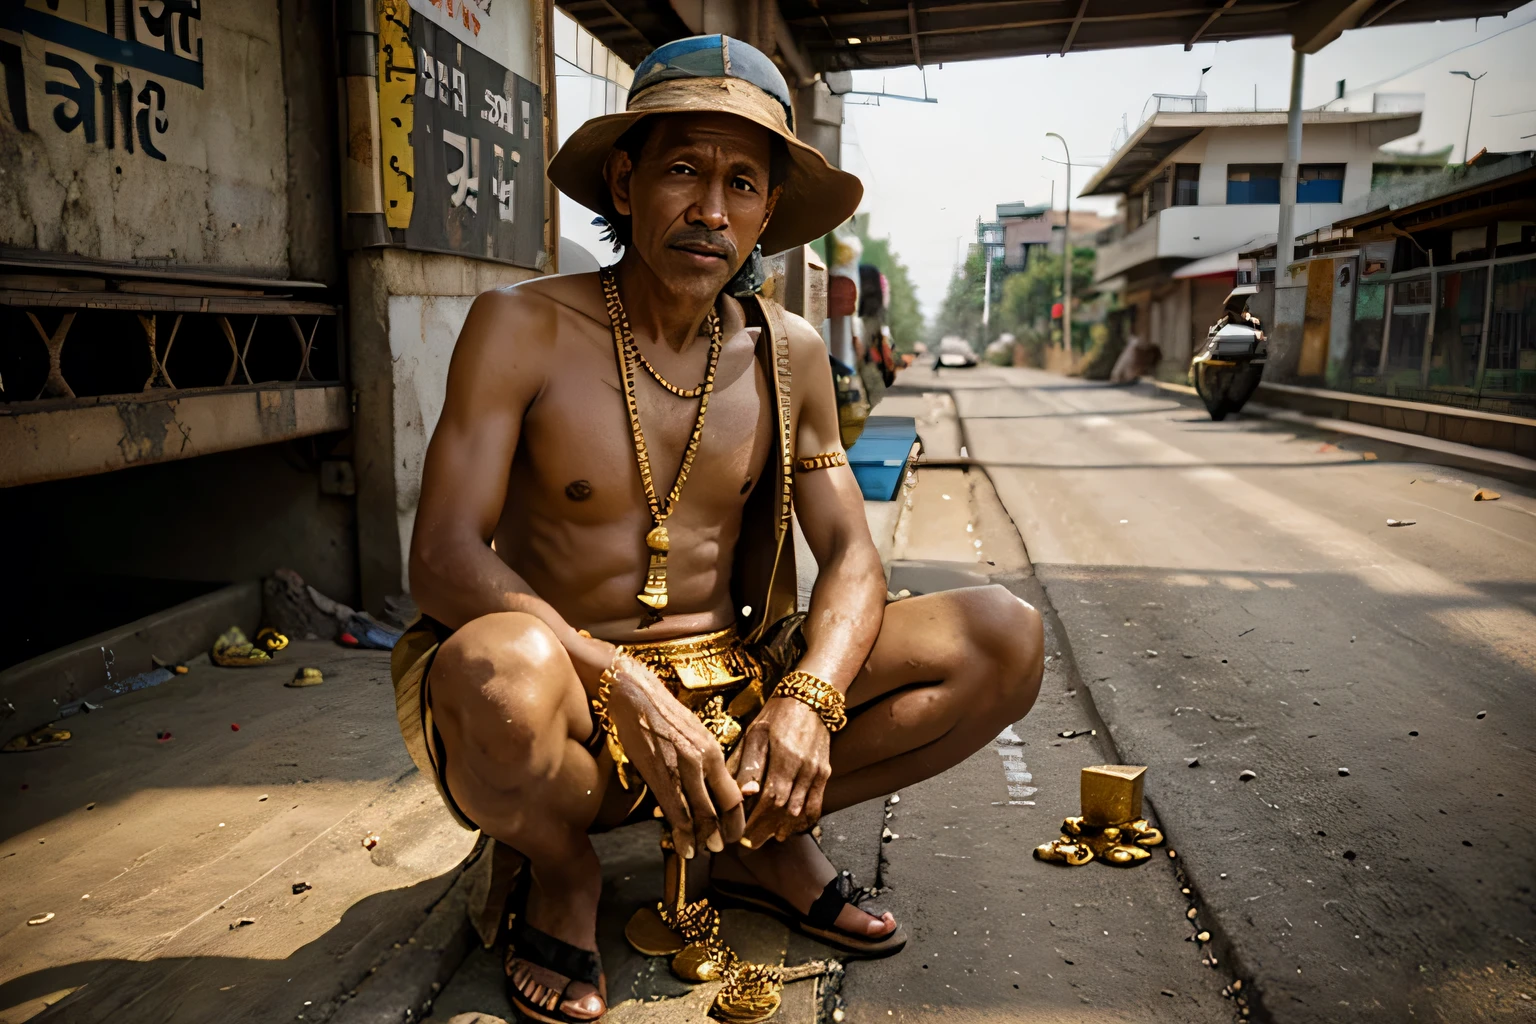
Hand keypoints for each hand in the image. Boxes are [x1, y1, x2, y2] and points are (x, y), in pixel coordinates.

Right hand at [603, 655, 744, 856]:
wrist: (636, 697)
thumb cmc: (667, 716)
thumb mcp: (697, 735)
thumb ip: (712, 763)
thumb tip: (735, 788)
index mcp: (713, 752)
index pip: (733, 795)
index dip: (736, 819)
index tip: (734, 832)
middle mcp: (701, 761)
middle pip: (717, 808)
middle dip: (719, 834)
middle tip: (719, 848)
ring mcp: (679, 768)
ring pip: (695, 813)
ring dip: (700, 837)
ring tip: (700, 851)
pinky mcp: (656, 773)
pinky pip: (672, 809)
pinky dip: (679, 831)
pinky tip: (682, 844)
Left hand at [733, 697, 832, 847]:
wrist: (810, 698)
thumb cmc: (776, 714)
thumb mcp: (756, 733)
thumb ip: (749, 764)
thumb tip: (744, 795)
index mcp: (784, 756)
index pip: (770, 798)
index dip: (756, 820)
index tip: (743, 833)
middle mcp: (804, 767)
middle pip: (786, 809)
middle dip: (767, 829)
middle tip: (752, 843)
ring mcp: (817, 771)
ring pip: (802, 810)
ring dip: (785, 828)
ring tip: (770, 838)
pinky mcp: (825, 773)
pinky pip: (817, 803)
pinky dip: (804, 819)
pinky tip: (792, 827)